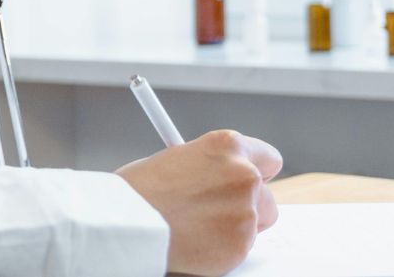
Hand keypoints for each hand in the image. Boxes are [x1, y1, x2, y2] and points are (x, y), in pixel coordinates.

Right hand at [115, 129, 282, 275]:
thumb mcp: (178, 158)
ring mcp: (245, 211)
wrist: (126, 222)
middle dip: (248, 204)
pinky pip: (240, 248)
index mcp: (228, 145)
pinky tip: (196, 241)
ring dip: (235, 226)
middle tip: (219, 210)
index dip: (256, 171)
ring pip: (256, 224)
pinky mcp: (240, 244)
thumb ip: (210, 166)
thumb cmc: (139, 189)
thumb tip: (220, 177)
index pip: (268, 158)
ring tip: (198, 226)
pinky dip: (223, 248)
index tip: (245, 181)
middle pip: (267, 194)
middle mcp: (244, 174)